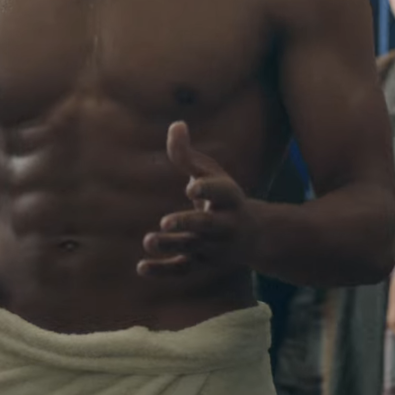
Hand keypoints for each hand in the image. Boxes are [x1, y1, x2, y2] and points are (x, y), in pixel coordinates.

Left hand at [137, 121, 257, 277]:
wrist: (253, 237)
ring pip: (194, 248)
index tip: (191, 186)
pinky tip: (141, 267)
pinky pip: (184, 271)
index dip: (208, 189)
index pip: (223, 192)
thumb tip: (175, 124)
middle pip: (209, 225)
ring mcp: (215, 247)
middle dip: (189, 224)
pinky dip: (163, 271)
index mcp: (231, 197)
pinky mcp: (203, 265)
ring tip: (149, 240)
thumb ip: (189, 154)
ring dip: (172, 245)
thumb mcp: (211, 174)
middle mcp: (226, 223)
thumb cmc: (224, 198)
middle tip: (165, 222)